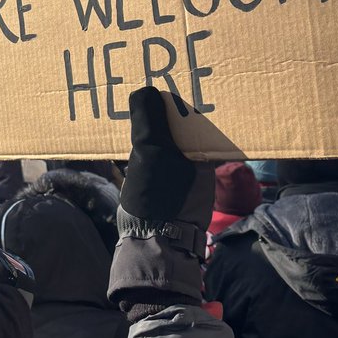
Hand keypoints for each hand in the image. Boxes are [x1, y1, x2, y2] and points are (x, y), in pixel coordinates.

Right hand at [107, 88, 214, 320]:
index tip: (152, 91)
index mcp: (204, 154)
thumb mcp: (150, 152)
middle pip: (179, 132)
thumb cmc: (157, 198)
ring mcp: (185, 183)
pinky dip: (149, 156)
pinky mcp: (170, 196)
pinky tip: (134, 154)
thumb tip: (146, 90)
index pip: (190, 117)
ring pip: (168, 149)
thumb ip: (149, 120)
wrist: (153, 247)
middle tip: (138, 103)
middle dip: (161, 118)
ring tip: (133, 123)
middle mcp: (200, 167)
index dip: (171, 102)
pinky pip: (161, 166)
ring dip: (153, 137)